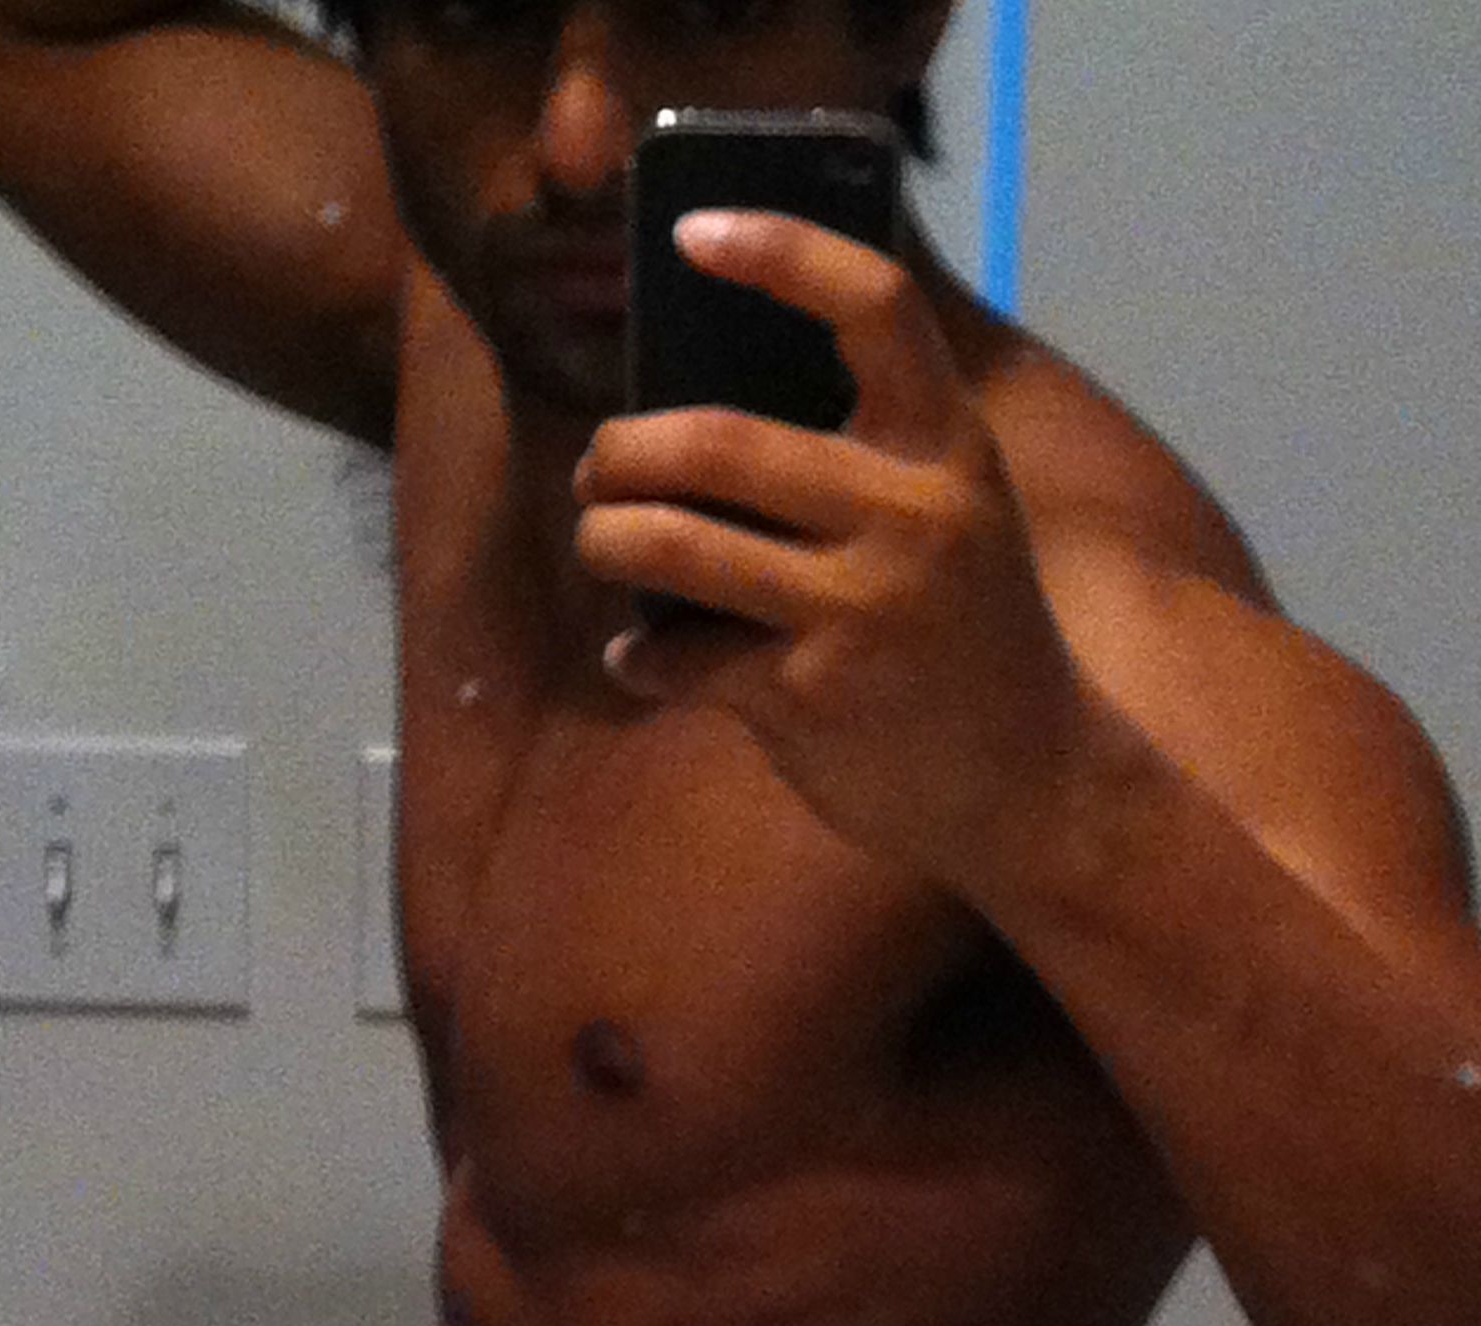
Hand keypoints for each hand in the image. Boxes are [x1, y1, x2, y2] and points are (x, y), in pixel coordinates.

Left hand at [572, 211, 1089, 885]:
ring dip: (608, 539)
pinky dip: (641, 659)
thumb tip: (705, 424)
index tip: (693, 234)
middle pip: (722, 443)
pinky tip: (637, 661)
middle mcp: (912, 517)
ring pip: (681, 547)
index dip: (779, 252)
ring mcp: (861, 610)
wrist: (1036, 784)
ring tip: (596, 540)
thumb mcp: (958, 520)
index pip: (873, 307)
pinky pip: (683, 659)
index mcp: (950, 449)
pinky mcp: (811, 698)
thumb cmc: (969, 640)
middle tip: (598, 467)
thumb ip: (870, 461)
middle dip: (625, 451)